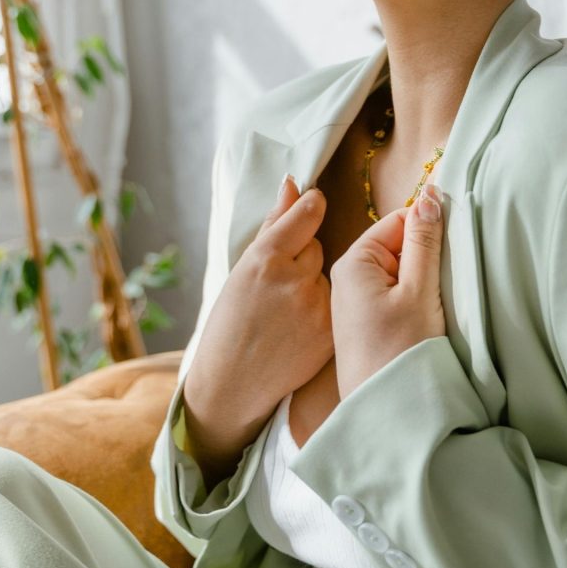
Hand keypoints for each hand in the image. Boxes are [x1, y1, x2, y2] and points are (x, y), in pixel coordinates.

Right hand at [185, 174, 333, 430]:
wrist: (231, 385)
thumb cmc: (229, 323)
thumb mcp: (241, 269)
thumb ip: (273, 224)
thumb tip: (293, 183)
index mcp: (265, 258)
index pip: (307, 214)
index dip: (311, 207)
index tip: (314, 203)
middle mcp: (293, 279)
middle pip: (316, 247)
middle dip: (302, 258)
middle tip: (279, 284)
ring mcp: (316, 307)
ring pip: (328, 275)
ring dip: (313, 284)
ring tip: (287, 311)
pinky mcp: (331, 331)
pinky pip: (337, 302)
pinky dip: (323, 309)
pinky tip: (300, 327)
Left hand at [329, 183, 446, 398]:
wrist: (385, 414)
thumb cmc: (400, 351)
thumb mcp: (419, 290)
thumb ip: (424, 241)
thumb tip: (428, 195)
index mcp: (354, 261)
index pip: (399, 221)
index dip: (429, 231)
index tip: (452, 250)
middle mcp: (346, 277)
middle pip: (398, 246)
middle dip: (425, 259)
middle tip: (440, 287)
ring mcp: (353, 302)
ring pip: (398, 272)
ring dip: (420, 282)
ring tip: (431, 308)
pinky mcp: (363, 324)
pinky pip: (392, 296)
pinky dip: (412, 301)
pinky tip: (421, 321)